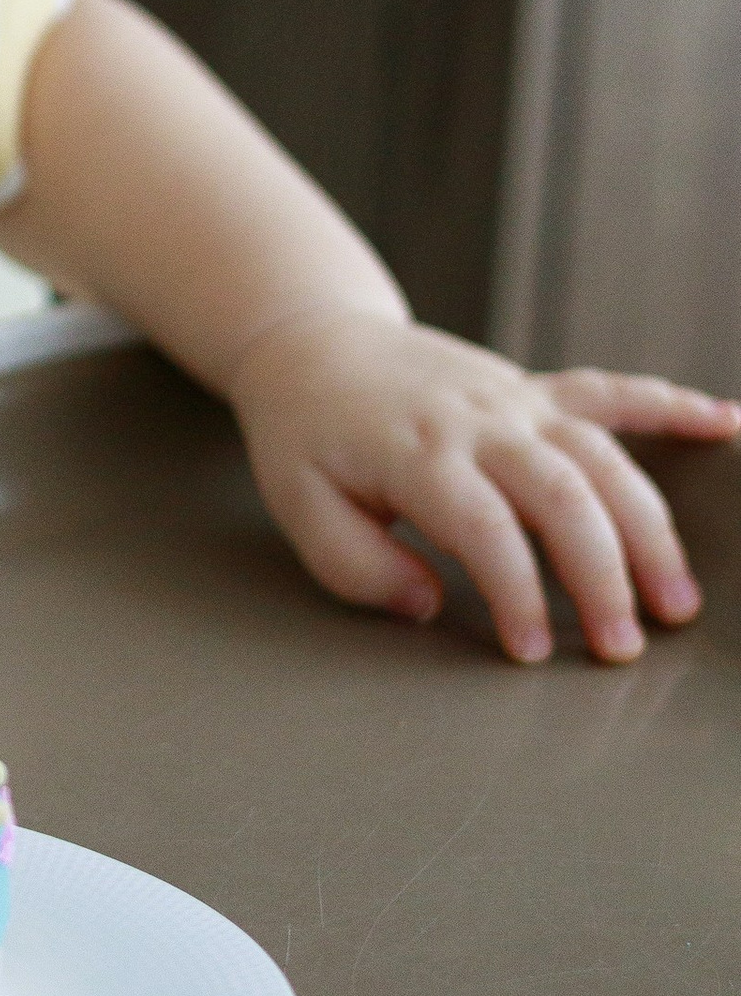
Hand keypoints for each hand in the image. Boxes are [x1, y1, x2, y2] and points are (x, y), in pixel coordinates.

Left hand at [227, 306, 739, 664]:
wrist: (311, 343)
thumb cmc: (305, 435)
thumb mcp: (299, 505)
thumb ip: (357, 565)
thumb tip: (428, 604)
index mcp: (416, 453)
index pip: (484, 528)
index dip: (516, 592)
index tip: (531, 652)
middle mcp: (478, 422)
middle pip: (563, 495)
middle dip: (602, 575)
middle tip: (624, 648)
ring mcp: (515, 401)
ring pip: (603, 458)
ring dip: (647, 528)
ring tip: (677, 601)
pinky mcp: (534, 390)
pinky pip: (613, 392)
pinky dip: (673, 406)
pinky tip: (730, 424)